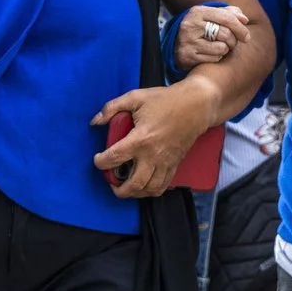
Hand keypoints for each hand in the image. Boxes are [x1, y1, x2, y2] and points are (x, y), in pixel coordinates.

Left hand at [90, 78, 222, 199]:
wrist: (196, 106)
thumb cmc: (166, 100)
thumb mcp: (135, 97)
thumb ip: (111, 108)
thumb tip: (95, 121)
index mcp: (140, 139)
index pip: (114, 158)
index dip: (100, 162)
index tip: (97, 159)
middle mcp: (153, 155)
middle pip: (134, 184)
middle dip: (118, 189)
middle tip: (111, 183)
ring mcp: (165, 162)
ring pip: (149, 189)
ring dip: (135, 193)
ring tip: (125, 187)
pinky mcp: (174, 164)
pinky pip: (162, 186)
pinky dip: (150, 191)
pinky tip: (143, 186)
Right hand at [172, 4, 250, 71]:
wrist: (176, 46)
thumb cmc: (201, 29)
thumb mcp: (212, 16)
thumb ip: (229, 13)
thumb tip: (244, 19)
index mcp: (197, 12)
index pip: (226, 17)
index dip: (240, 28)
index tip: (246, 37)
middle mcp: (190, 25)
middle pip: (226, 34)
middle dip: (233, 40)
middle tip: (232, 43)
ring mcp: (187, 41)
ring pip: (221, 48)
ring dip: (225, 50)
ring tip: (219, 47)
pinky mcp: (187, 56)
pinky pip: (214, 59)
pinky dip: (217, 58)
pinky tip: (210, 54)